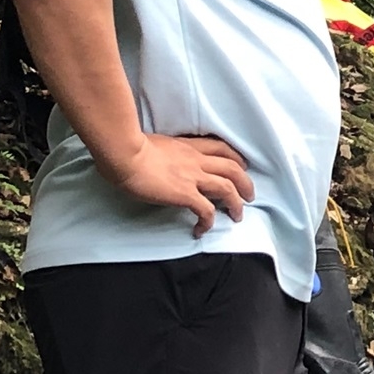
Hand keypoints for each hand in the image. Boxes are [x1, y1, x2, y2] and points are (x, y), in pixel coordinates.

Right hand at [103, 134, 255, 236]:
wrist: (125, 154)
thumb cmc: (130, 146)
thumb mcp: (156, 143)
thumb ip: (166, 152)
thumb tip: (159, 160)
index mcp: (189, 146)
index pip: (221, 149)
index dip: (236, 159)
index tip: (242, 167)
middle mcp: (197, 160)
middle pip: (233, 169)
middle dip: (245, 183)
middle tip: (249, 196)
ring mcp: (193, 177)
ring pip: (228, 189)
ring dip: (236, 204)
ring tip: (237, 216)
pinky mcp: (185, 194)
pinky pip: (206, 210)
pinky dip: (208, 222)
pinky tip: (201, 230)